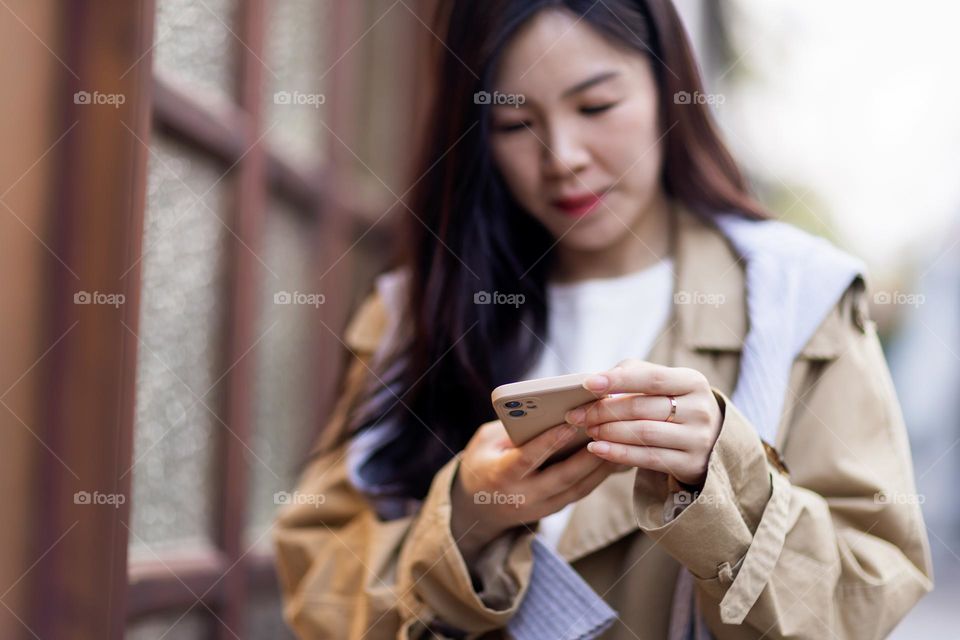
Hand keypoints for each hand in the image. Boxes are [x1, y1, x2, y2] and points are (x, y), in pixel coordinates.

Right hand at [450, 419, 621, 564]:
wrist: (478, 509)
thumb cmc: (481, 464)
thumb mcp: (484, 442)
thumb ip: (510, 429)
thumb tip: (545, 412)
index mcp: (501, 477)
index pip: (527, 459)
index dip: (549, 442)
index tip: (571, 423)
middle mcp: (523, 497)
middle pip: (563, 476)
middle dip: (588, 454)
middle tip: (607, 429)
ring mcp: (541, 508)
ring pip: (578, 487)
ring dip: (600, 465)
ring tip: (619, 440)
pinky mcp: (554, 510)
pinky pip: (580, 491)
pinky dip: (598, 474)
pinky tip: (613, 455)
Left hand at [564, 358, 722, 487]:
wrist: (711, 440)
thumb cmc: (674, 404)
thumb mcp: (665, 384)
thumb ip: (634, 374)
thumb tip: (597, 381)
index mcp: (693, 382)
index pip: (651, 378)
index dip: (618, 380)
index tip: (588, 384)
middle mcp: (700, 409)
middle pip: (642, 408)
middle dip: (604, 411)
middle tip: (577, 414)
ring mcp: (698, 439)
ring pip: (643, 434)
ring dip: (608, 432)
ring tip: (587, 430)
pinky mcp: (691, 464)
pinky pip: (647, 458)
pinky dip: (618, 453)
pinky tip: (597, 449)